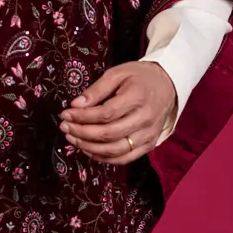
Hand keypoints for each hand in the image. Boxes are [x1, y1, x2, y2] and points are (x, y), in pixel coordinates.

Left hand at [58, 61, 177, 163]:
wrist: (167, 85)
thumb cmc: (139, 77)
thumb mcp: (117, 73)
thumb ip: (96, 89)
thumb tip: (75, 105)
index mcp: (138, 97)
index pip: (105, 114)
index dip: (83, 117)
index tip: (66, 114)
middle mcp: (145, 119)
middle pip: (108, 134)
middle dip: (81, 133)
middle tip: (65, 127)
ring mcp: (148, 134)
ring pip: (115, 150)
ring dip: (89, 148)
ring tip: (72, 139)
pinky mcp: (149, 145)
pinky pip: (124, 159)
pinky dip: (104, 158)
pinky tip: (89, 150)